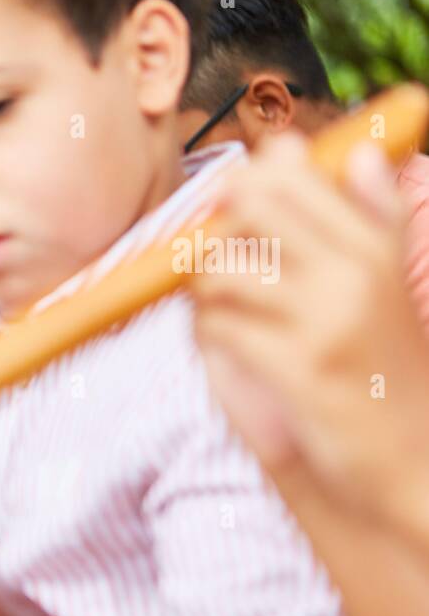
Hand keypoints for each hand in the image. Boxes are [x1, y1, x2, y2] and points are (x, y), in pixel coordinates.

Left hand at [192, 132, 428, 534]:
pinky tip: (232, 348)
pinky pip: (217, 326)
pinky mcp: (297, 368)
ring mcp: (326, 320)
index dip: (244, 186)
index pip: (292, 177)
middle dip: (218, 229)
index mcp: (374, 247)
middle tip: (219, 264)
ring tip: (227, 312)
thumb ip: (372, 219)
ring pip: (222, 267)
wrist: (410, 464)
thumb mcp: (387, 288)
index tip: (231, 213)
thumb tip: (358, 151)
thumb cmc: (385, 373)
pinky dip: (209, 335)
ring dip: (207, 290)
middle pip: (251, 206)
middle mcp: (354, 272)